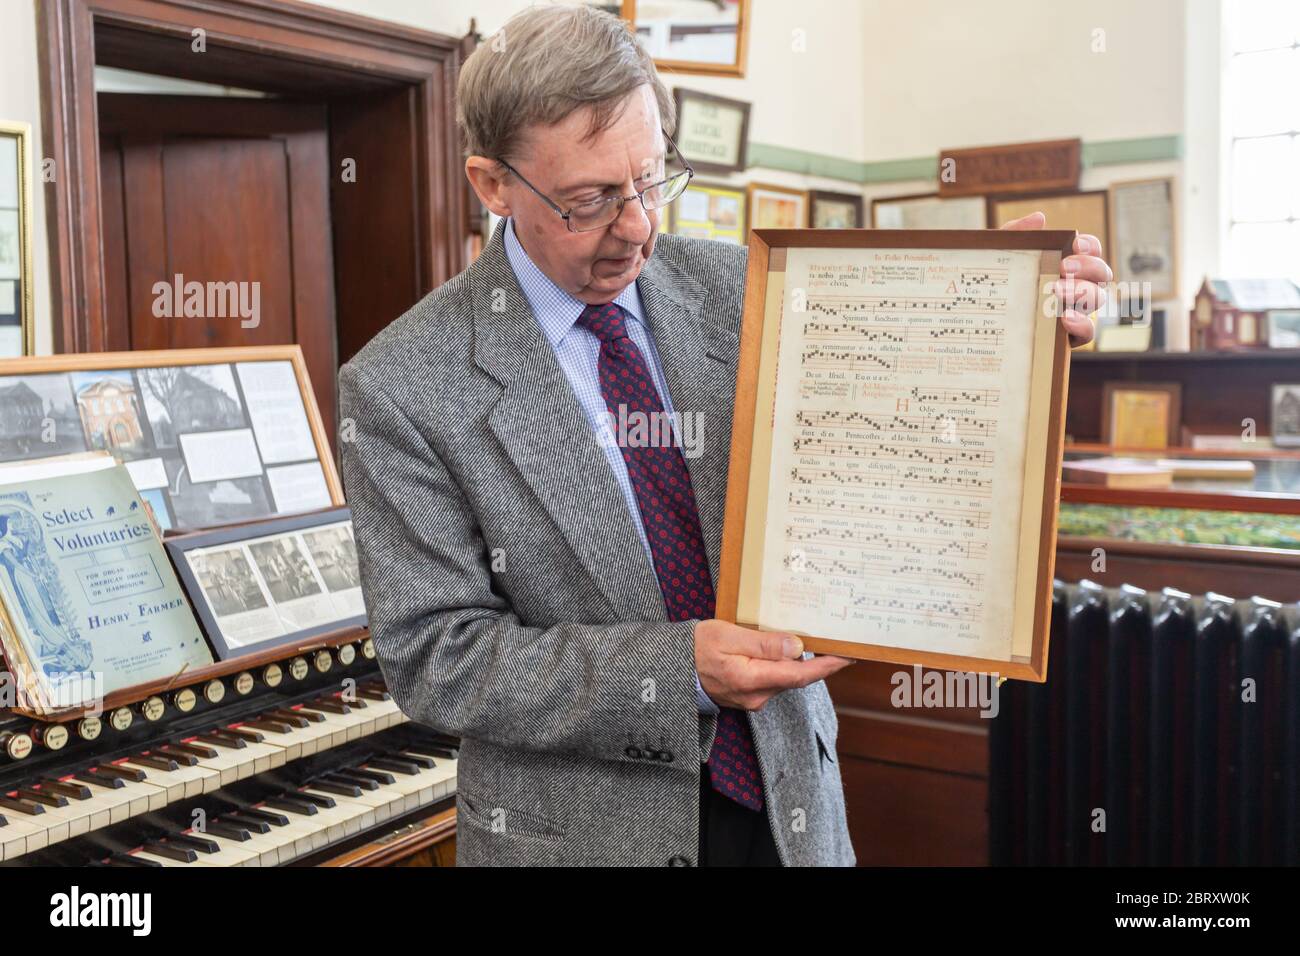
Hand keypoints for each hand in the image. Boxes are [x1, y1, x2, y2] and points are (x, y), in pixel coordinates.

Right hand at [694, 618, 854, 710]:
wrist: (671, 668)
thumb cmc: (696, 648)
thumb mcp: (728, 635)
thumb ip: (764, 643)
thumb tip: (798, 646)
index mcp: (751, 679)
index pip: (800, 675)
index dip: (827, 666)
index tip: (848, 656)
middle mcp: (756, 696)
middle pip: (795, 677)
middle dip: (816, 662)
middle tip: (834, 642)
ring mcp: (752, 700)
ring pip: (784, 679)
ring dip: (797, 664)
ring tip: (809, 642)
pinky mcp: (748, 698)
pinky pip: (773, 682)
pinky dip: (782, 668)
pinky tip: (782, 653)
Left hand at [1000, 211, 1110, 347]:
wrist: (976, 318)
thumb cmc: (995, 283)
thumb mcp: (999, 257)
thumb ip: (1015, 235)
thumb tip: (1039, 219)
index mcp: (1064, 265)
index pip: (1089, 251)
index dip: (1089, 246)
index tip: (1075, 245)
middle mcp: (1076, 287)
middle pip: (1100, 274)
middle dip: (1089, 267)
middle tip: (1065, 267)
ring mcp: (1074, 312)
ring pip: (1097, 300)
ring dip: (1084, 292)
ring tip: (1058, 291)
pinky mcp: (1067, 338)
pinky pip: (1087, 333)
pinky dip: (1082, 325)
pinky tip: (1065, 319)